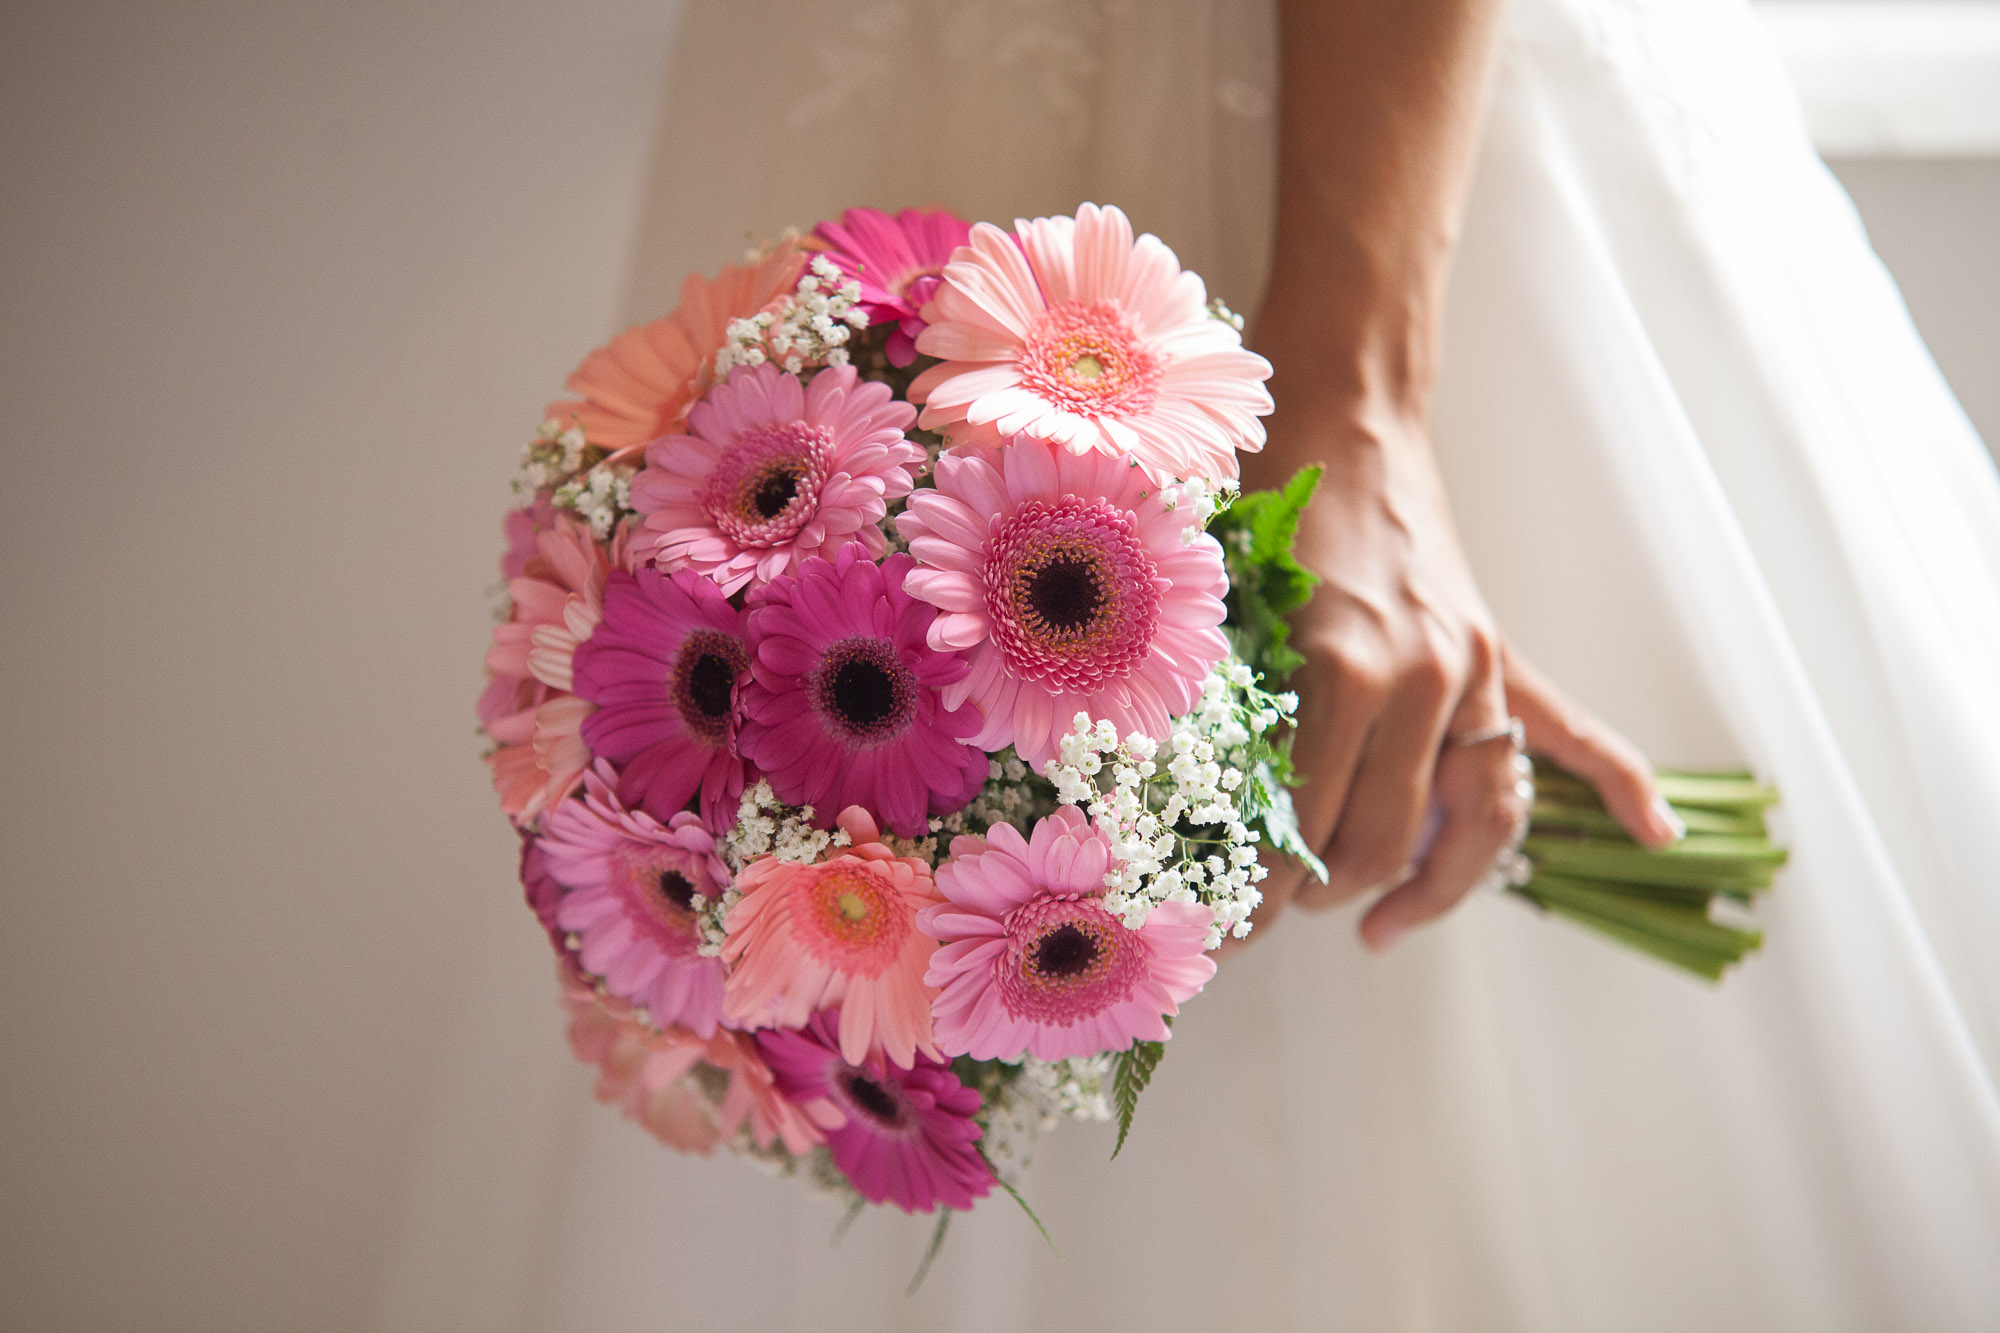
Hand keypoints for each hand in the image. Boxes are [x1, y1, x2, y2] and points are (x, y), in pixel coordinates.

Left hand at [1235, 392, 1682, 953]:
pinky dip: (1620, 784)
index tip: (1229, 929)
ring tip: (1376, 924)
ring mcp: (1473, 671)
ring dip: (1427, 889)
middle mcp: (1420, 679)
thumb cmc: (1265, 509)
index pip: (1307, 824)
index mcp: (1340, 671)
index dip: (1264, 892)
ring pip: (1473, 821)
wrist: (1342, 418)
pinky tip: (1653, 835)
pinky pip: (1571, 734)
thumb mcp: (1227, 615)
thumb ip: (1232, 713)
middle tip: (1275, 914)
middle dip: (1324, 896)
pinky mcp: (1500, 658)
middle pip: (1386, 841)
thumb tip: (1203, 825)